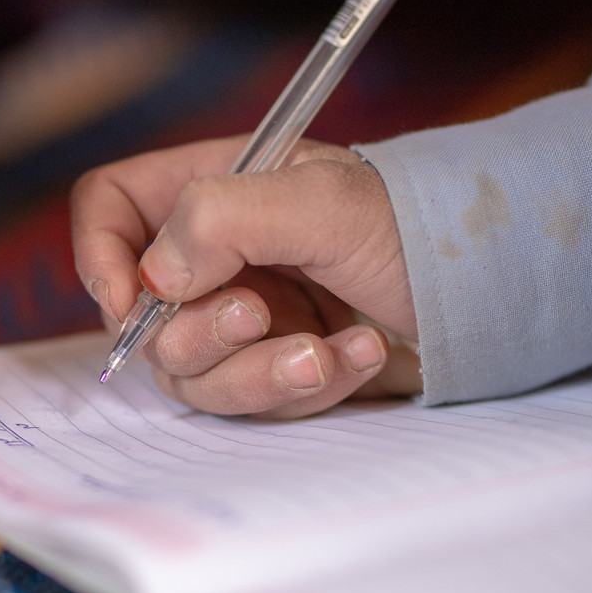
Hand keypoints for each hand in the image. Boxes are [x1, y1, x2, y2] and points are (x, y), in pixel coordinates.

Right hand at [71, 137, 421, 418]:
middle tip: (260, 316)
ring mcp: (248, 317)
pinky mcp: (282, 368)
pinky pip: (259, 400)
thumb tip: (155, 277)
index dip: (100, 255)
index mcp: (213, 192)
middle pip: (142, 314)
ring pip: (194, 374)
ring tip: (327, 351)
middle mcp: (219, 257)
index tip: (130, 301)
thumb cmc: (414, 223)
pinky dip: (310, 384)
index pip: (110, 208)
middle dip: (200, 332)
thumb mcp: (323, 202)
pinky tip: (362, 353)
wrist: (492, 287)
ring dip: (260, 372)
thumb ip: (223, 220)